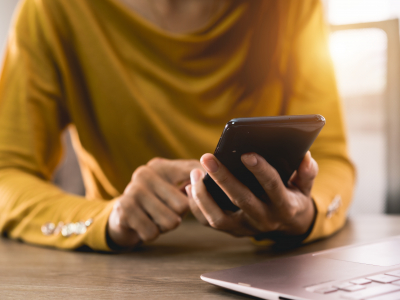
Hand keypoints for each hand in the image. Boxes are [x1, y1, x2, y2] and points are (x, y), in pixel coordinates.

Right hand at [107, 158, 201, 249]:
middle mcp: (145, 173)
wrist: (123, 217)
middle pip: (183, 205)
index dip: (200, 191)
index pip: (194, 175)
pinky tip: (144, 224)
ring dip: (165, 226)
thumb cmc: (157, 202)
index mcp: (161, 166)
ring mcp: (132, 190)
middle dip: (179, 215)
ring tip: (155, 218)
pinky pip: (152, 233)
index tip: (199, 196)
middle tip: (166, 211)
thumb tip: (213, 177)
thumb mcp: (176, 187)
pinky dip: (151, 234)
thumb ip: (196, 180)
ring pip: (170, 221)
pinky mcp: (123, 209)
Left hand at [187, 151, 316, 239]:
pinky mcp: (233, 231)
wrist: (289, 225)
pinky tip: (190, 186)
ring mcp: (246, 228)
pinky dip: (197, 206)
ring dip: (204, 195)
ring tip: (195, 173)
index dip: (260, 170)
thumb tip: (305, 155)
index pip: (272, 186)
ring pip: (219, 218)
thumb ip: (306, 172)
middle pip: (241, 199)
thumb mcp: (305, 186)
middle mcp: (264, 220)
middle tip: (207, 158)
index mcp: (284, 206)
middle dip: (223, 178)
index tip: (246, 153)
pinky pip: (210, 221)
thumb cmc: (293, 198)